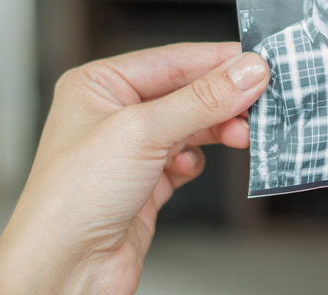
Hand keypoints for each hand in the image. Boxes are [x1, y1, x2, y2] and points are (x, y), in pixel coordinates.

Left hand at [0, 43, 267, 293]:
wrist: (67, 268)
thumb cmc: (74, 198)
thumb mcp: (144, 132)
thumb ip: (202, 99)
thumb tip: (248, 71)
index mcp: (100, 84)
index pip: (173, 59)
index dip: (219, 60)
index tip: (260, 63)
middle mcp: (115, 113)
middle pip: (188, 92)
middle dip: (224, 100)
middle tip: (260, 103)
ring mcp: (133, 148)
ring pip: (193, 125)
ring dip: (219, 130)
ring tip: (241, 135)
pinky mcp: (149, 180)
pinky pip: (189, 157)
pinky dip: (197, 161)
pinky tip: (189, 169)